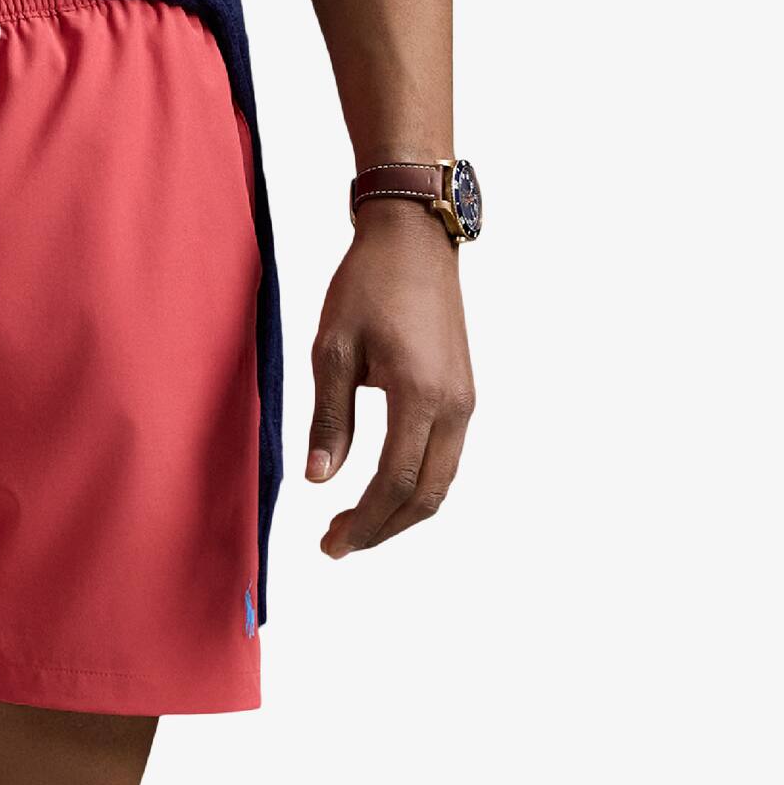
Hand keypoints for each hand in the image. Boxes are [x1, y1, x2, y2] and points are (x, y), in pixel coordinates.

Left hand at [306, 201, 475, 556]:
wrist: (414, 238)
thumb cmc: (368, 284)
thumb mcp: (332, 351)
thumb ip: (328, 419)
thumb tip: (320, 480)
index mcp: (420, 395)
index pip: (394, 483)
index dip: (363, 523)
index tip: (331, 546)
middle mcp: (453, 404)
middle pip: (425, 495)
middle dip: (381, 529)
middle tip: (336, 544)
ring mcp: (464, 400)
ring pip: (440, 482)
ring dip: (398, 512)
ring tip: (353, 524)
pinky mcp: (462, 394)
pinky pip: (445, 459)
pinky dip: (414, 486)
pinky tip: (380, 490)